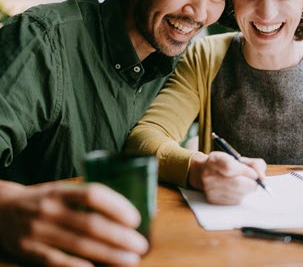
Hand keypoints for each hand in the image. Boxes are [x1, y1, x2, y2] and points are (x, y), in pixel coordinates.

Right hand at [0, 181, 147, 266]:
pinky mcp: (30, 251)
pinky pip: (57, 262)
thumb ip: (85, 198)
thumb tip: (122, 210)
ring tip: (131, 260)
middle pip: (90, 224)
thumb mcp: (61, 190)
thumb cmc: (43, 200)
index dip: (117, 206)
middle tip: (141, 245)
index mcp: (61, 191)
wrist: (2, 210)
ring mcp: (39, 231)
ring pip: (79, 245)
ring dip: (109, 254)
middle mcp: (50, 209)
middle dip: (119, 236)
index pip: (93, 194)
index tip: (136, 219)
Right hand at [189, 152, 266, 204]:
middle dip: (251, 183)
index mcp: (214, 160)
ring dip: (247, 190)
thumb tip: (262, 177)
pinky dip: (241, 196)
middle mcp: (209, 175)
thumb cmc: (225, 164)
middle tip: (255, 181)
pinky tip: (237, 190)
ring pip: (238, 194)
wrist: (203, 172)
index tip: (255, 174)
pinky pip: (234, 201)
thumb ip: (254, 164)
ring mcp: (209, 188)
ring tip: (244, 184)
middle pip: (236, 184)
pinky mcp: (213, 200)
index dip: (246, 171)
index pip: (230, 167)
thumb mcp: (237, 158)